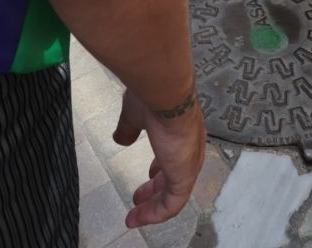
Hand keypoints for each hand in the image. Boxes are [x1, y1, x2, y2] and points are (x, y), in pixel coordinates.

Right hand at [113, 89, 205, 228]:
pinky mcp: (183, 177)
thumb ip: (129, 128)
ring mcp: (188, 164)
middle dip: (155, 189)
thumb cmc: (154, 97)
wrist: (165, 93)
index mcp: (181, 131)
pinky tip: (139, 218)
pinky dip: (155, 214)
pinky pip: (172, 204)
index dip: (161, 167)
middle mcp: (190, 148)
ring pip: (173, 194)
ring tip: (136, 215)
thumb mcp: (135, 114)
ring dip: (153, 207)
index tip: (150, 174)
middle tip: (140, 197)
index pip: (174, 155)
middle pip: (174, 177)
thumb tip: (121, 138)